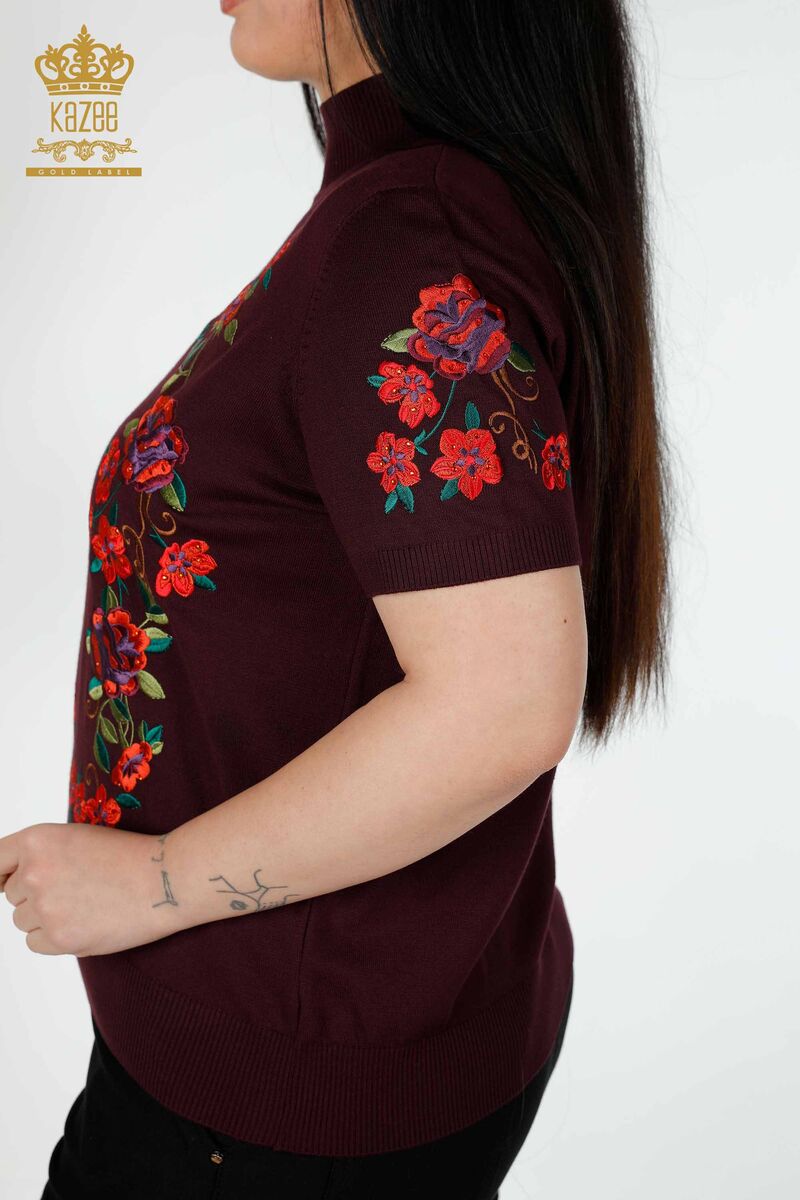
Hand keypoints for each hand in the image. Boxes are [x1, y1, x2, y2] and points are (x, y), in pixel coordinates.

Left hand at [0, 822, 180, 956]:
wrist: (164, 879)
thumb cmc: (126, 856)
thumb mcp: (76, 838)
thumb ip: (39, 855)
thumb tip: (4, 885)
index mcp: (37, 840)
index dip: (1, 874)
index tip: (4, 883)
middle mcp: (34, 872)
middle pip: (12, 894)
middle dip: (35, 894)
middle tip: (75, 889)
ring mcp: (45, 907)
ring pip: (23, 920)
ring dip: (45, 917)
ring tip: (84, 905)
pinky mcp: (59, 938)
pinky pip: (35, 943)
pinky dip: (54, 938)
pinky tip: (84, 922)